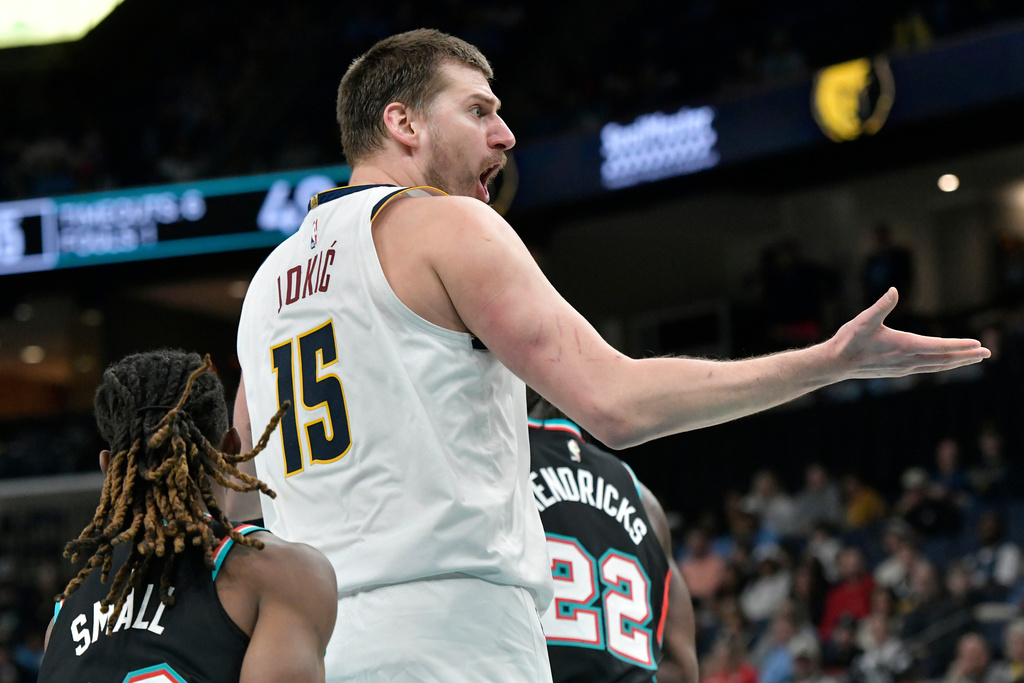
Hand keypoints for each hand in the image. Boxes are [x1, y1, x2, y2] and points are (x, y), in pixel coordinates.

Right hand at [829, 288, 989, 379]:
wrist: (835, 363)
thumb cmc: (849, 340)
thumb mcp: (864, 319)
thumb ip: (881, 305)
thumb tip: (893, 290)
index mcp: (904, 346)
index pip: (939, 346)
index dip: (959, 345)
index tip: (977, 344)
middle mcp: (908, 360)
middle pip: (944, 359)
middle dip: (967, 356)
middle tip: (987, 354)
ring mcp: (904, 368)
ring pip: (937, 366)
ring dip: (957, 362)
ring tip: (973, 359)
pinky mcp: (899, 371)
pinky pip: (927, 368)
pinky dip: (942, 365)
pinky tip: (946, 363)